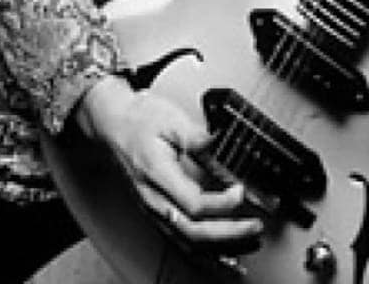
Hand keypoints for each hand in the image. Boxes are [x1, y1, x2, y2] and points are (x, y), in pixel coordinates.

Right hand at [74, 75, 263, 250]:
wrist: (113, 124)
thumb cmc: (138, 119)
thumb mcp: (169, 118)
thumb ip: (196, 135)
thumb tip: (220, 143)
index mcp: (156, 173)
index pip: (192, 202)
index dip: (221, 202)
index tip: (240, 191)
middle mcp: (152, 198)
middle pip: (192, 230)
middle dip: (228, 233)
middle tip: (254, 226)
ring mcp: (152, 208)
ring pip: (186, 241)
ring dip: (219, 248)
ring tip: (247, 242)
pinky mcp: (155, 211)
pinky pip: (179, 240)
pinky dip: (203, 250)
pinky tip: (222, 251)